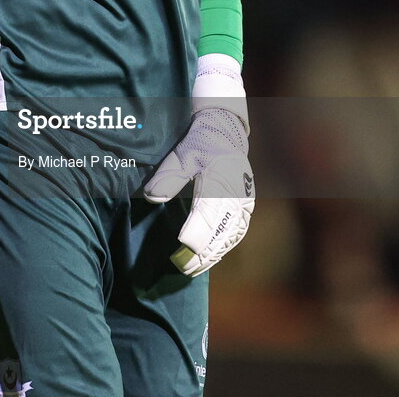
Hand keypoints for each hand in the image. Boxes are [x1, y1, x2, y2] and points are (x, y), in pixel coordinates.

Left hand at [143, 106, 253, 275]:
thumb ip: (168, 176)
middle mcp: (237, 195)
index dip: (196, 233)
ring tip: (192, 268)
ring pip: (229, 236)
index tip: (181, 246)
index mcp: (222, 180)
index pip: (208, 214)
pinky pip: (236, 232)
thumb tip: (152, 197)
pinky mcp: (245, 207)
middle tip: (181, 266)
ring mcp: (244, 203)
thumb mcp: (183, 153)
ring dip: (212, 254)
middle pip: (220, 231)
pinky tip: (210, 257)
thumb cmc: (203, 141)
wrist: (226, 130)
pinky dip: (223, 247)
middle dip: (202, 252)